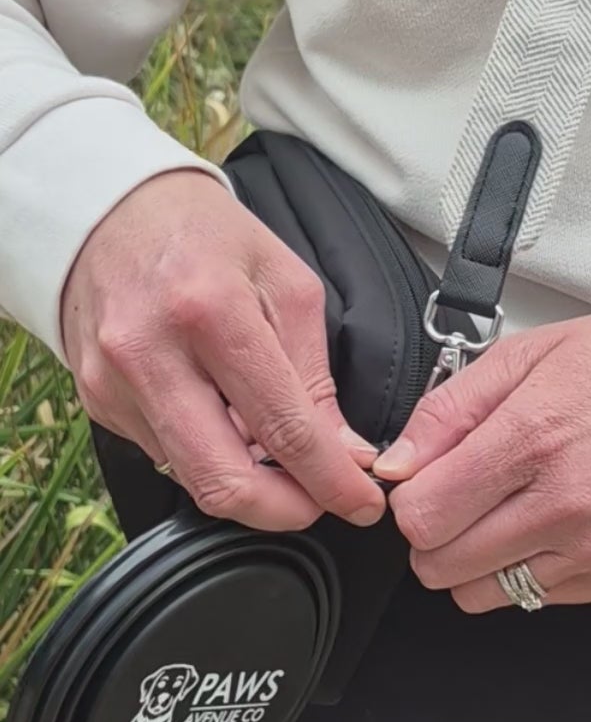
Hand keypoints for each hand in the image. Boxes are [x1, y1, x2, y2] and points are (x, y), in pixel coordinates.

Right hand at [61, 170, 385, 531]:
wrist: (109, 210)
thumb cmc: (206, 236)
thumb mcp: (285, 282)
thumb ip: (315, 374)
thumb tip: (345, 452)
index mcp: (211, 311)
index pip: (281, 427)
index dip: (331, 481)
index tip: (363, 502)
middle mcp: (150, 354)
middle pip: (222, 480)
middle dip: (285, 510)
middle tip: (321, 501)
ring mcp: (113, 383)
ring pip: (192, 478)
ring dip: (247, 482)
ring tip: (278, 452)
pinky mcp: (96, 401)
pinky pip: (164, 454)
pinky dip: (207, 452)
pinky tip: (225, 420)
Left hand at [373, 307, 590, 612]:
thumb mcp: (522, 357)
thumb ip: (447, 412)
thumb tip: (395, 466)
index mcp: (533, 438)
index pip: (423, 515)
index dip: (411, 499)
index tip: (426, 481)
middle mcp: (565, 502)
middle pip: (440, 565)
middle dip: (436, 533)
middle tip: (464, 496)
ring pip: (480, 595)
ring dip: (476, 560)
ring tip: (508, 509)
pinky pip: (534, 599)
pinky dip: (526, 569)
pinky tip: (550, 522)